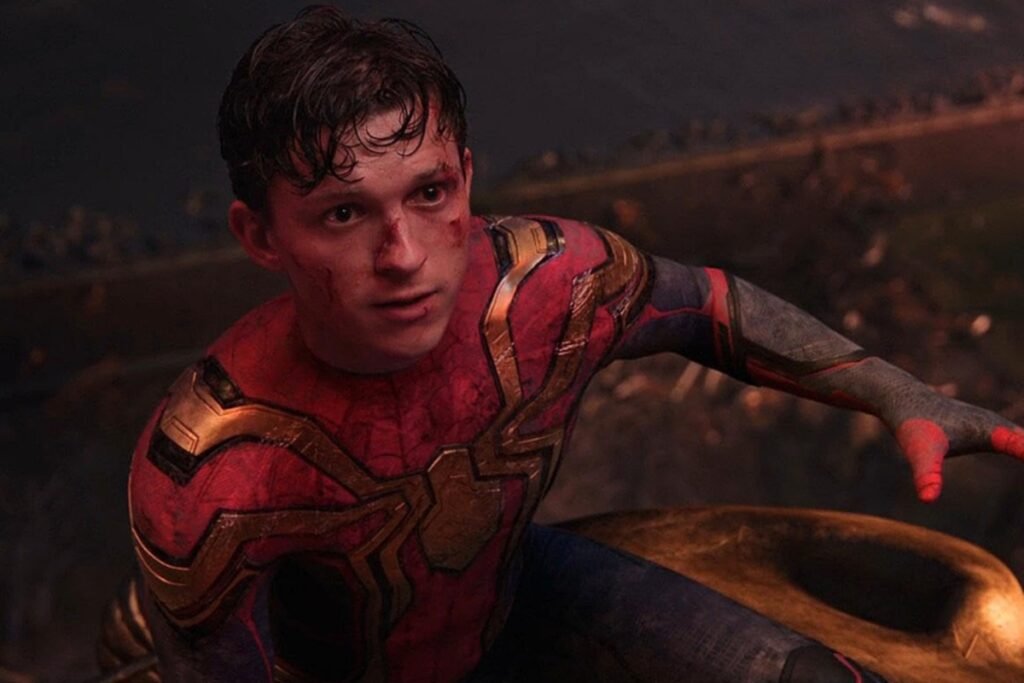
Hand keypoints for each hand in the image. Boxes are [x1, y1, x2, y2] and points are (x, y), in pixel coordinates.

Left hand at [889, 393, 1023, 501]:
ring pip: (1021, 440)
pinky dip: (1021, 448)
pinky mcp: (982, 426)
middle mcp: (996, 424)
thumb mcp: (919, 451)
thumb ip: (927, 475)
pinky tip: (1023, 452)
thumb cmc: (911, 423)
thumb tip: (928, 499)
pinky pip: (1012, 439)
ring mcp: (990, 423)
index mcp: (992, 430)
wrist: (897, 395)